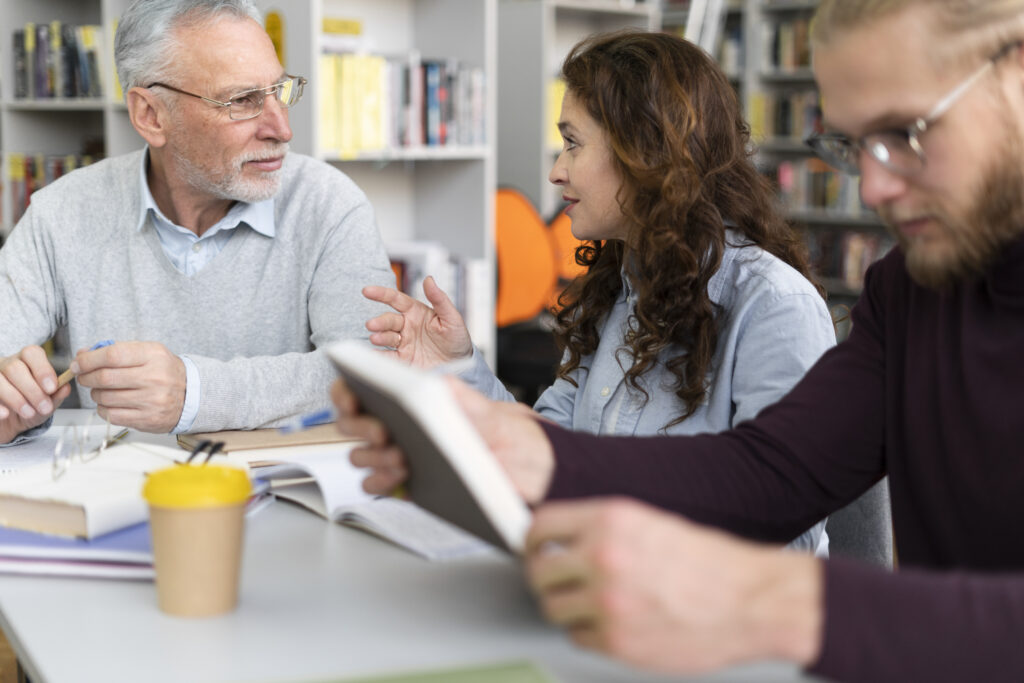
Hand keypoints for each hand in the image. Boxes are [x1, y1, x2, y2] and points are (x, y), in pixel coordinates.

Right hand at [0, 345, 71, 443]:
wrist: (10, 425)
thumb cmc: (31, 408)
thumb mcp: (47, 404)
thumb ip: (56, 395)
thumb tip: (65, 387)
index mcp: (26, 361)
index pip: (32, 353)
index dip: (42, 370)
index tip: (52, 388)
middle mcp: (6, 365)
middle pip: (15, 368)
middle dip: (32, 389)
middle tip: (44, 407)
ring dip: (16, 398)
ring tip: (29, 413)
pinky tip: (6, 414)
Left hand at [73, 341, 185, 432]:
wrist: (190, 395)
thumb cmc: (163, 371)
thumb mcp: (147, 352)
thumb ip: (116, 350)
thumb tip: (82, 356)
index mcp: (154, 356)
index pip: (112, 355)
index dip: (88, 360)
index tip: (78, 363)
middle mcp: (154, 378)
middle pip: (105, 378)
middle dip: (86, 377)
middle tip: (83, 376)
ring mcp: (151, 400)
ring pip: (105, 398)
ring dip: (95, 393)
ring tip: (102, 390)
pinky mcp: (147, 419)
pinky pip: (111, 415)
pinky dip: (103, 408)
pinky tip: (110, 403)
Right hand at [333, 375, 555, 503]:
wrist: (527, 467)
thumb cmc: (501, 430)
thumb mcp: (483, 406)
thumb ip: (454, 394)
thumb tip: (423, 386)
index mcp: (407, 399)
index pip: (360, 391)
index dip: (346, 392)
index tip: (352, 397)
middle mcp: (397, 427)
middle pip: (353, 424)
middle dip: (361, 426)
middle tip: (382, 431)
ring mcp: (398, 456)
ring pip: (361, 456)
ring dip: (372, 456)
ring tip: (399, 456)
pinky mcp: (406, 485)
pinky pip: (378, 485)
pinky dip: (381, 481)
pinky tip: (400, 475)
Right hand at [363, 277, 472, 367]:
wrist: (461, 365)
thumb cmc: (457, 339)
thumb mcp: (452, 317)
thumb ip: (439, 299)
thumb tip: (429, 280)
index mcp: (416, 312)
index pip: (396, 299)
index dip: (381, 294)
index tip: (367, 291)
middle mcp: (407, 326)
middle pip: (389, 320)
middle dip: (379, 322)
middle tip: (372, 325)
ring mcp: (404, 343)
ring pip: (386, 337)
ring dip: (379, 336)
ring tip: (375, 338)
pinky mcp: (403, 359)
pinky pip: (388, 357)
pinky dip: (379, 356)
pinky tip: (373, 354)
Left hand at [525, 498, 823, 673]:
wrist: (750, 601)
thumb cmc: (709, 563)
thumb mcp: (651, 523)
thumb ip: (602, 530)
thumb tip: (562, 541)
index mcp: (611, 520)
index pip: (541, 526)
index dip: (532, 540)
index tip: (534, 549)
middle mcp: (603, 557)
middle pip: (538, 571)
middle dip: (544, 578)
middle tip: (555, 581)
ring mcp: (607, 601)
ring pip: (552, 608)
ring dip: (564, 607)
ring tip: (587, 604)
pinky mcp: (617, 641)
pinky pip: (577, 636)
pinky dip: (588, 632)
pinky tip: (611, 623)